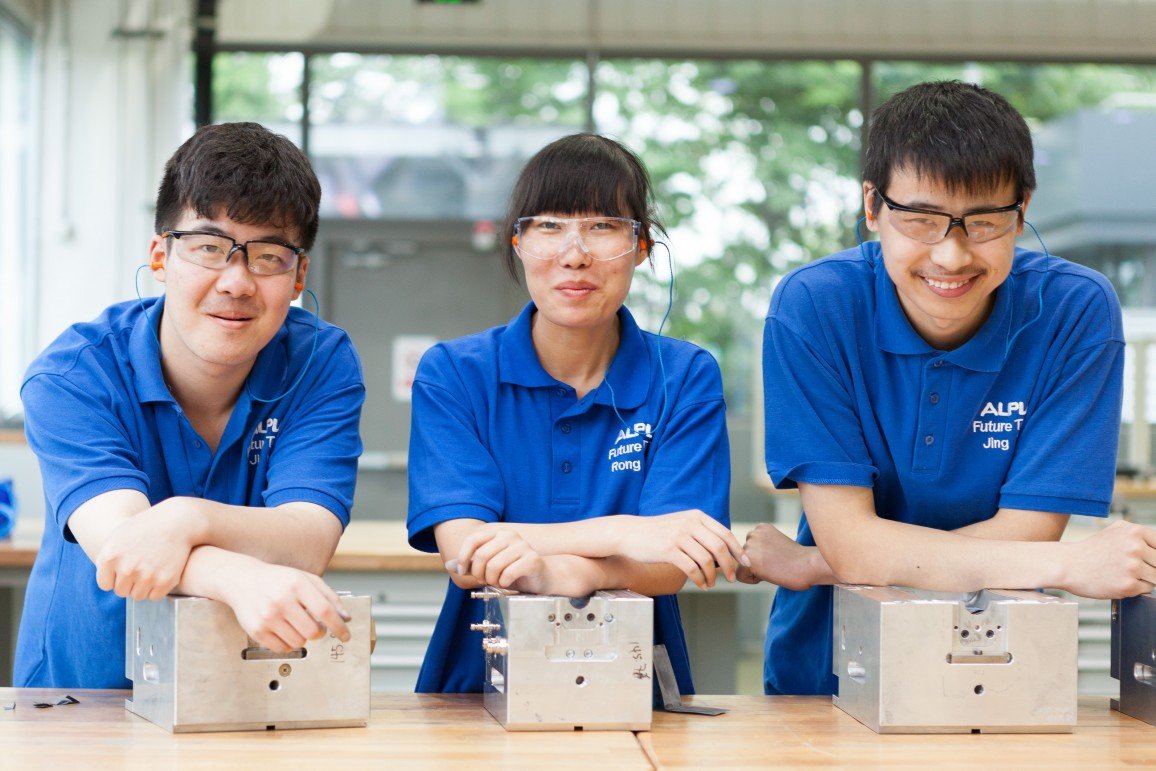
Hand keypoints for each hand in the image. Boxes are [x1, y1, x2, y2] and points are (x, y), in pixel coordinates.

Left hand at [94, 498, 198, 599]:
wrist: (177, 521)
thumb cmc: (146, 528)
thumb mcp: (118, 536)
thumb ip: (106, 560)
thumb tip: (106, 584)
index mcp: (110, 557)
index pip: (105, 584)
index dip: (115, 576)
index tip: (125, 567)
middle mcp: (126, 569)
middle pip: (121, 591)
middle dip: (129, 582)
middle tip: (141, 566)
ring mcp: (146, 576)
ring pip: (138, 595)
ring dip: (143, 586)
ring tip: (151, 569)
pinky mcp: (165, 581)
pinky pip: (155, 596)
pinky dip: (158, 588)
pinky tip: (161, 572)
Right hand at [221, 560, 351, 651]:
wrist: (243, 580)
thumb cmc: (278, 580)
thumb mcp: (306, 579)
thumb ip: (329, 597)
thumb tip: (345, 618)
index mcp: (297, 585)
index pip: (325, 611)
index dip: (339, 626)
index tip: (346, 635)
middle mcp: (282, 601)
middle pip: (313, 632)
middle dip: (319, 632)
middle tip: (315, 626)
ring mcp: (268, 617)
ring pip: (299, 643)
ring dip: (302, 637)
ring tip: (295, 624)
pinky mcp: (257, 631)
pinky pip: (282, 648)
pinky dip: (288, 643)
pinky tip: (283, 630)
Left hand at [454, 525, 549, 591]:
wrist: (540, 576)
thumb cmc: (512, 570)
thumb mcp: (488, 565)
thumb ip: (470, 564)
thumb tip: (449, 565)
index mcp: (498, 532)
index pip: (472, 540)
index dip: (463, 557)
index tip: (462, 571)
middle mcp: (510, 535)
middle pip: (481, 555)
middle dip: (478, 573)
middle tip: (484, 580)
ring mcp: (522, 545)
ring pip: (494, 566)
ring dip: (491, 580)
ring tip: (496, 582)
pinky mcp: (532, 559)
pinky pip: (508, 574)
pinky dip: (503, 583)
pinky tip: (507, 583)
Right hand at [613, 510, 747, 588]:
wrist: (629, 533)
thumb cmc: (657, 532)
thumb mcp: (681, 524)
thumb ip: (700, 532)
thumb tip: (723, 551)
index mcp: (696, 516)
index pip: (725, 533)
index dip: (738, 550)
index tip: (745, 563)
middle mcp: (689, 524)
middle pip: (719, 547)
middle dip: (730, 565)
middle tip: (732, 578)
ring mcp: (678, 536)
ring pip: (706, 560)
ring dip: (713, 576)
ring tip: (712, 584)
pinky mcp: (668, 550)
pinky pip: (692, 568)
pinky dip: (700, 579)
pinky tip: (701, 584)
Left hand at [739, 523, 831, 589]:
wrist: (809, 565)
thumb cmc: (799, 560)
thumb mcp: (777, 545)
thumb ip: (763, 547)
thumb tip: (747, 560)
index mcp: (761, 527)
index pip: (750, 547)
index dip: (763, 558)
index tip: (778, 558)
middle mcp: (753, 533)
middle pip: (744, 557)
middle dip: (757, 564)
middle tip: (777, 564)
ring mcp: (750, 546)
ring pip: (741, 566)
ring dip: (756, 571)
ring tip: (775, 568)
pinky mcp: (749, 560)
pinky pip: (740, 576)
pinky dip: (752, 580)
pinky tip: (769, 575)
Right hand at [1062, 520, 1155, 598]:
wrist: (1068, 566)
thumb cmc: (1092, 549)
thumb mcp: (1115, 530)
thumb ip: (1140, 534)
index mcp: (1135, 532)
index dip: (1154, 553)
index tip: (1147, 558)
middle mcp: (1135, 548)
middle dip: (1151, 566)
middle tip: (1132, 566)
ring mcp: (1132, 567)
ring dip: (1146, 577)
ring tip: (1127, 573)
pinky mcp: (1128, 585)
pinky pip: (1147, 589)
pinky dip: (1137, 587)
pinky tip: (1120, 580)